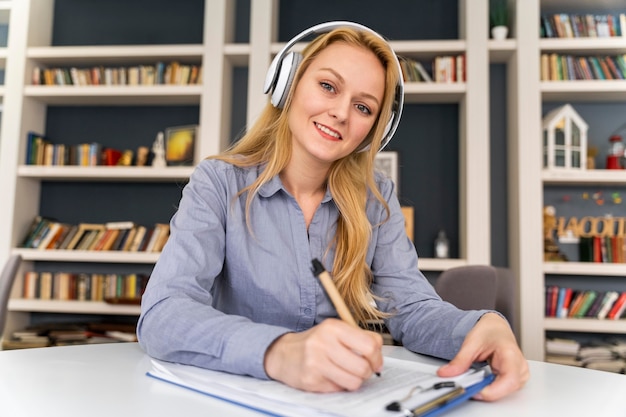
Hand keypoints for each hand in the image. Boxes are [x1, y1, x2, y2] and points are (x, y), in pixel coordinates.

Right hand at [264, 318, 382, 391]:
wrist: (283, 354)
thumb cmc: (314, 343)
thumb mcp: (335, 331)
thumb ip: (359, 337)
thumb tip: (379, 354)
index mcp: (333, 327)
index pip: (370, 345)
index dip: (377, 357)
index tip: (375, 362)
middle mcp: (324, 343)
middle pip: (363, 367)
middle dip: (367, 372)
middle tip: (361, 370)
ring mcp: (316, 362)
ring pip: (354, 382)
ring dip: (354, 381)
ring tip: (346, 374)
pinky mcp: (311, 380)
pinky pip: (339, 389)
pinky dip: (339, 386)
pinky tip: (331, 377)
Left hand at [436, 312, 528, 400]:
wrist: (495, 328)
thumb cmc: (489, 331)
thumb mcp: (471, 343)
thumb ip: (460, 360)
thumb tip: (446, 373)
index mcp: (511, 354)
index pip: (509, 380)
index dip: (493, 390)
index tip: (475, 391)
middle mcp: (519, 367)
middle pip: (506, 388)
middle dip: (486, 390)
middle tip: (468, 385)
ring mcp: (520, 374)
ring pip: (505, 392)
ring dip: (488, 390)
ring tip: (474, 380)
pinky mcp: (515, 379)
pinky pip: (503, 390)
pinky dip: (490, 388)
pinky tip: (481, 381)